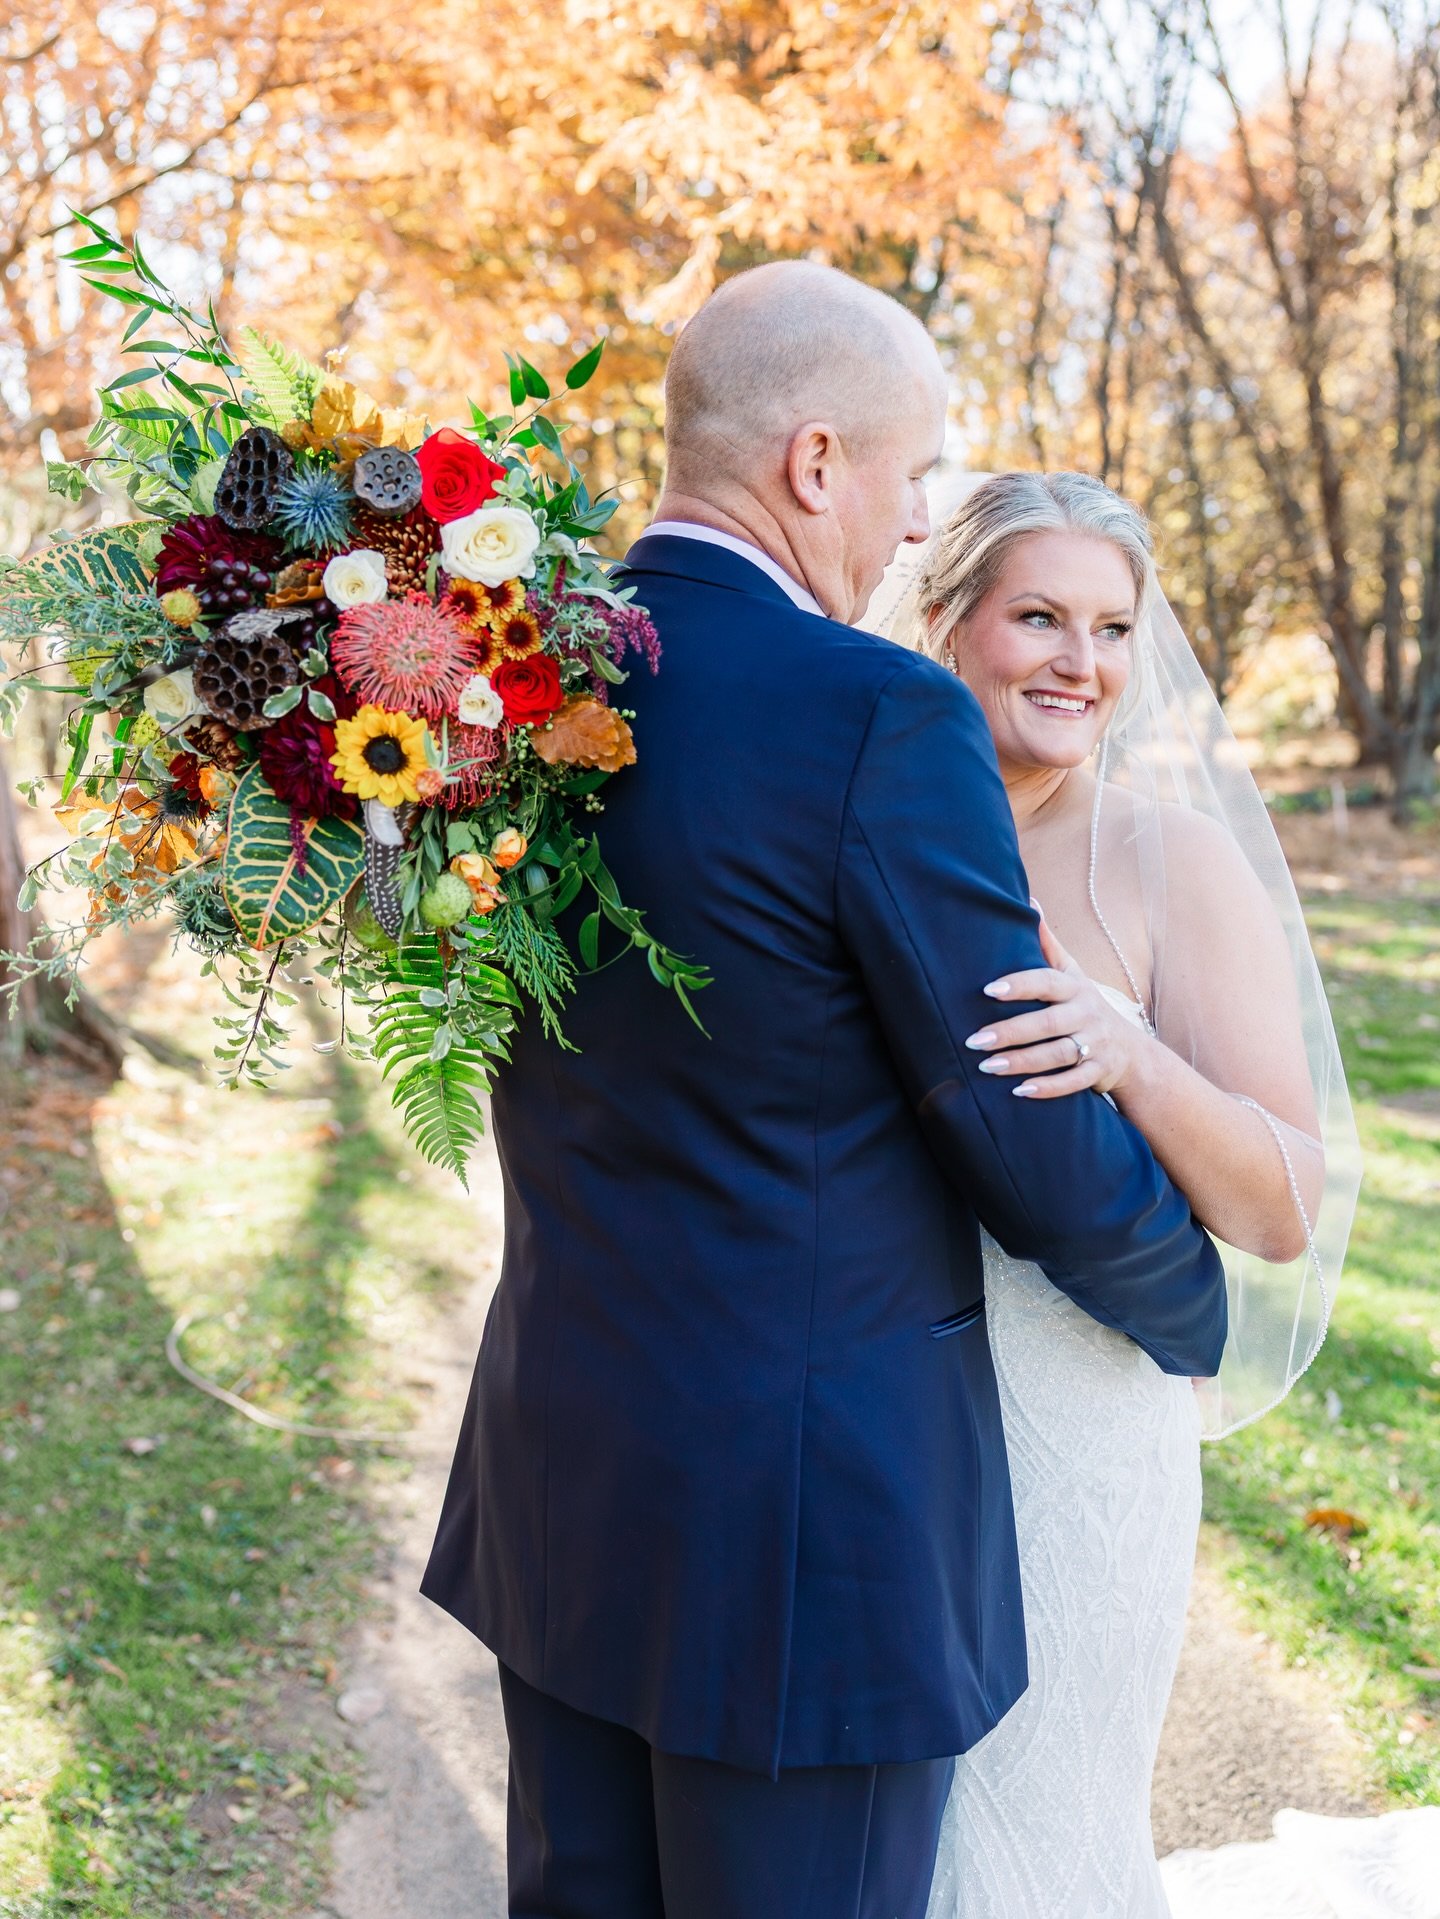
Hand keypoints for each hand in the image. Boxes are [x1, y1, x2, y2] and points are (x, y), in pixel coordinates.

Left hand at [964, 909, 1145, 1098]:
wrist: (1130, 1051)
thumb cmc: (1085, 1005)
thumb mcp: (1072, 973)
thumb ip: (1047, 944)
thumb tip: (1028, 899)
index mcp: (1076, 987)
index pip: (1047, 982)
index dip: (1020, 985)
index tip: (988, 990)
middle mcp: (1087, 1014)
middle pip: (1048, 1023)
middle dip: (1011, 1032)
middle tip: (974, 1040)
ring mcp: (1095, 1044)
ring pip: (1057, 1055)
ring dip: (1021, 1062)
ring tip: (986, 1066)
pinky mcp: (1098, 1073)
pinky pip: (1073, 1082)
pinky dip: (1048, 1088)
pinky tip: (1019, 1092)